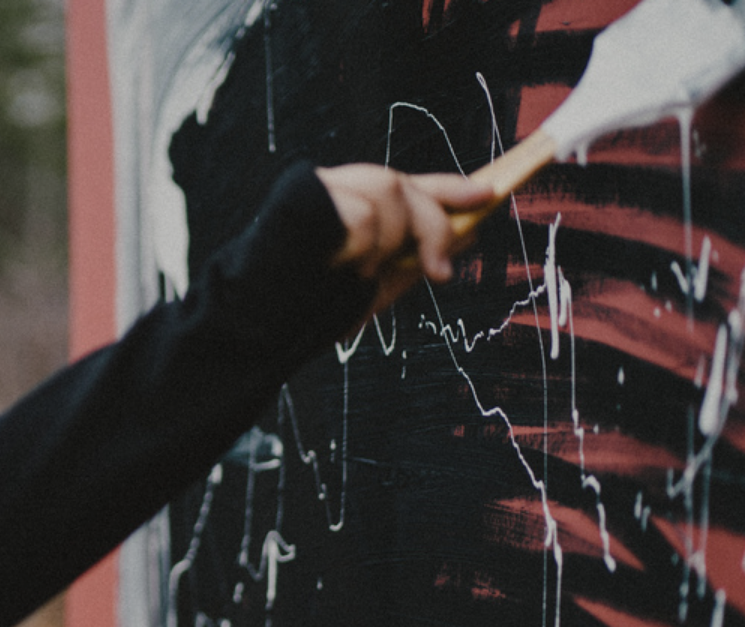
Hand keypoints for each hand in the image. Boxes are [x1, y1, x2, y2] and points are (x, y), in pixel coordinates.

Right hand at [314, 165, 495, 315]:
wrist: (257, 325)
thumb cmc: (312, 307)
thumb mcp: (380, 284)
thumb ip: (420, 257)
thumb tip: (471, 234)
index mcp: (352, 205)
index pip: (408, 184)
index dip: (449, 187)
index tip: (486, 195)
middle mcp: (336, 188)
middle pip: (402, 184)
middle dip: (433, 226)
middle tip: (439, 271)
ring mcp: (318, 190)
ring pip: (387, 195)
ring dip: (388, 245)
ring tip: (358, 274)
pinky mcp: (306, 196)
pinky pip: (363, 217)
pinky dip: (361, 251)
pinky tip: (338, 266)